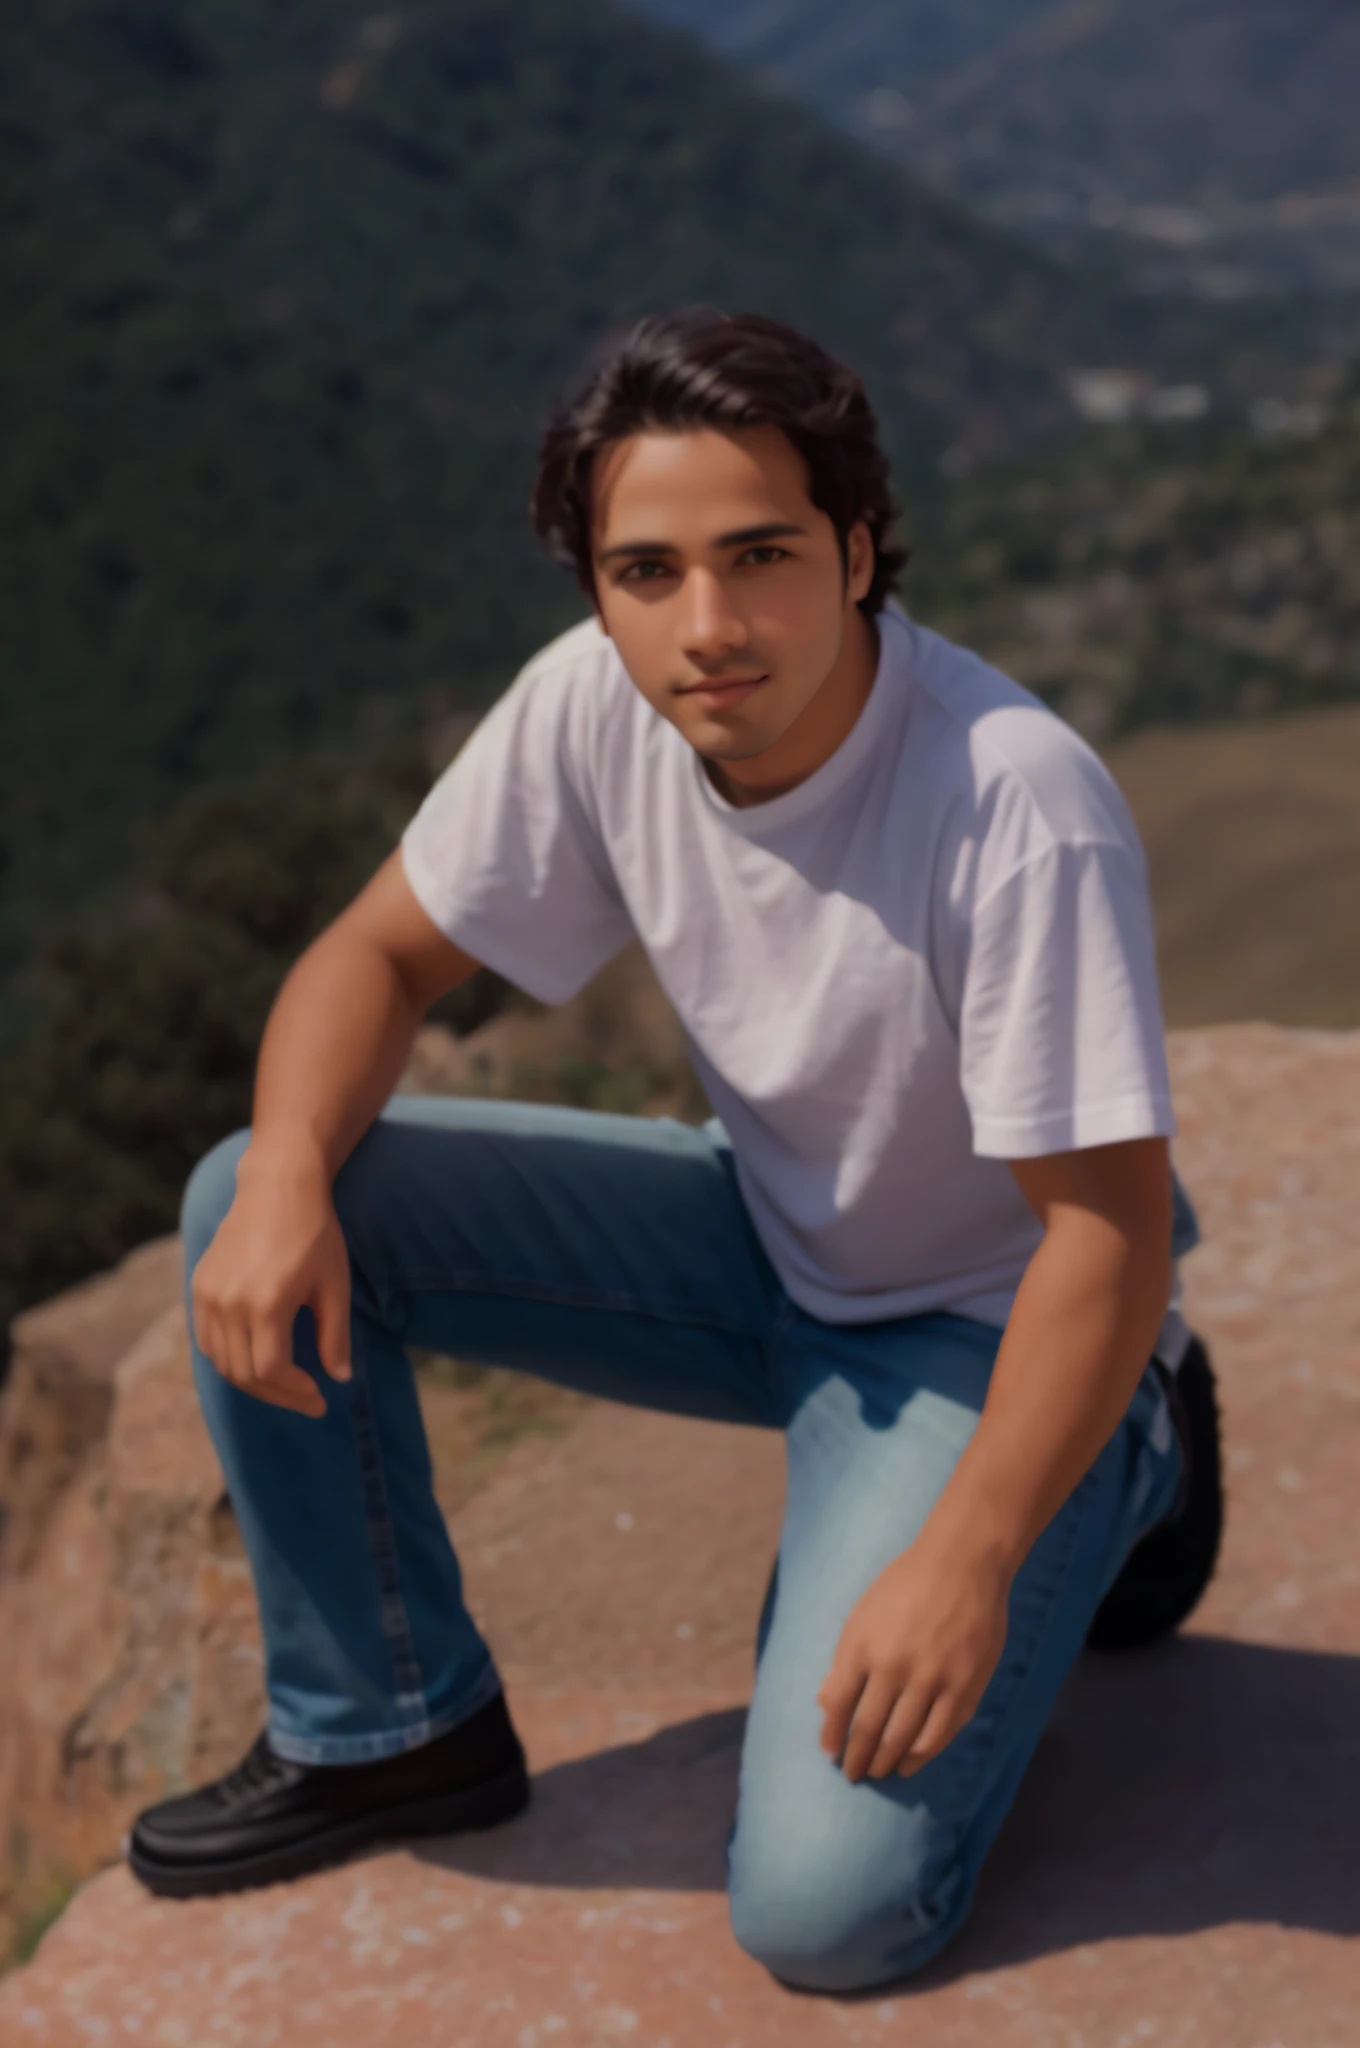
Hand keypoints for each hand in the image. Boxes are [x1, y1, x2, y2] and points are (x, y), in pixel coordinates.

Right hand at [191, 1140, 352, 1419]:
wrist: (277, 1186)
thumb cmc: (314, 1233)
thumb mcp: (334, 1285)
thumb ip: (335, 1336)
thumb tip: (338, 1379)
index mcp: (265, 1304)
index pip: (271, 1370)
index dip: (296, 1392)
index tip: (320, 1397)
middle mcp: (229, 1304)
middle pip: (243, 1374)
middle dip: (278, 1394)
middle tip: (307, 1399)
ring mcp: (207, 1295)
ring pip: (221, 1362)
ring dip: (252, 1380)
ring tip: (284, 1382)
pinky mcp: (198, 1286)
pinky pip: (207, 1340)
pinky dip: (229, 1358)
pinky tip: (256, 1358)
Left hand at [816, 1534, 1011, 1781]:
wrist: (962, 1562)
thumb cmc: (906, 1585)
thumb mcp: (863, 1615)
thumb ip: (844, 1661)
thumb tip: (826, 1704)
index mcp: (862, 1646)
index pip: (838, 1706)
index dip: (832, 1737)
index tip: (830, 1755)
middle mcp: (894, 1667)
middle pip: (868, 1730)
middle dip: (857, 1759)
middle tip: (852, 1774)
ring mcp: (931, 1679)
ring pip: (902, 1739)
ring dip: (885, 1762)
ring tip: (878, 1771)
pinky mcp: (964, 1687)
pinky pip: (939, 1734)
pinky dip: (921, 1755)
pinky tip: (910, 1762)